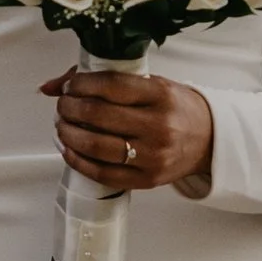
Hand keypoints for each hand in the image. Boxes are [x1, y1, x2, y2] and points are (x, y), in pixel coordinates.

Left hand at [43, 66, 213, 192]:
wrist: (209, 140)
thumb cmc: (176, 109)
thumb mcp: (151, 85)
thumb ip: (107, 81)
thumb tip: (52, 84)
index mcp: (161, 94)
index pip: (110, 86)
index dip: (81, 84)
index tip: (70, 85)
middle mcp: (158, 125)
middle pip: (98, 115)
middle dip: (69, 108)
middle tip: (62, 105)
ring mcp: (152, 155)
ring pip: (96, 146)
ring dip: (68, 134)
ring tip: (62, 125)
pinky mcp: (146, 179)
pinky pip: (102, 173)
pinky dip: (78, 160)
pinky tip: (69, 149)